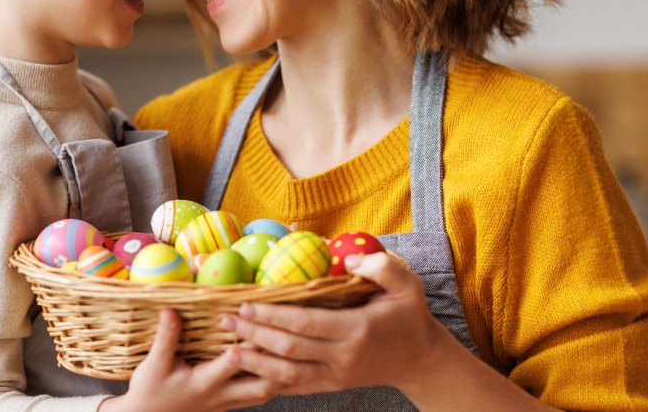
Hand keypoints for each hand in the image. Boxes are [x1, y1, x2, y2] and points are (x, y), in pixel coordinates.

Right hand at [99, 308, 279, 411]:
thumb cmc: (149, 391)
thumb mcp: (154, 364)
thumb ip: (166, 337)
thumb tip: (170, 311)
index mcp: (205, 382)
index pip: (235, 362)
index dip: (249, 343)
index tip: (260, 321)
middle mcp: (221, 395)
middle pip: (262, 385)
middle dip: (278, 362)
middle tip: (290, 337)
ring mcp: (226, 403)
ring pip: (264, 393)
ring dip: (279, 373)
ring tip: (290, 349)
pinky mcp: (227, 405)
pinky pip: (257, 396)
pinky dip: (270, 381)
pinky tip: (276, 365)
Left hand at [219, 252, 450, 394]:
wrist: (421, 360)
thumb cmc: (409, 316)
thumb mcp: (407, 285)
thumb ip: (380, 267)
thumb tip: (347, 259)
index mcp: (357, 329)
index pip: (306, 323)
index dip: (273, 315)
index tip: (247, 304)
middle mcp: (343, 356)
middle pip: (289, 349)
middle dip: (254, 335)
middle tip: (226, 321)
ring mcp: (337, 375)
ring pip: (288, 374)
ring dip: (255, 363)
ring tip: (229, 350)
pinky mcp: (333, 385)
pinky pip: (297, 387)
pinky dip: (271, 381)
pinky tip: (249, 372)